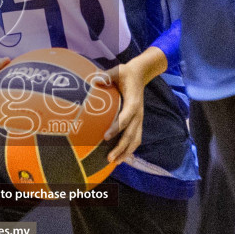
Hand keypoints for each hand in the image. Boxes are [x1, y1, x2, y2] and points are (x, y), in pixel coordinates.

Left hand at [91, 49, 164, 166]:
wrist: (141, 74)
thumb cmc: (126, 73)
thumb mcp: (117, 70)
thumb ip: (107, 75)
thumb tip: (94, 80)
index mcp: (133, 101)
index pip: (126, 117)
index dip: (117, 127)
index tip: (105, 136)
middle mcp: (138, 113)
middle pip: (131, 134)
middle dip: (121, 147)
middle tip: (109, 158)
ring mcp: (139, 119)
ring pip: (135, 139)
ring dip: (126, 152)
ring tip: (115, 162)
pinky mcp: (138, 122)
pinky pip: (136, 138)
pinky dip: (129, 149)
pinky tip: (121, 157)